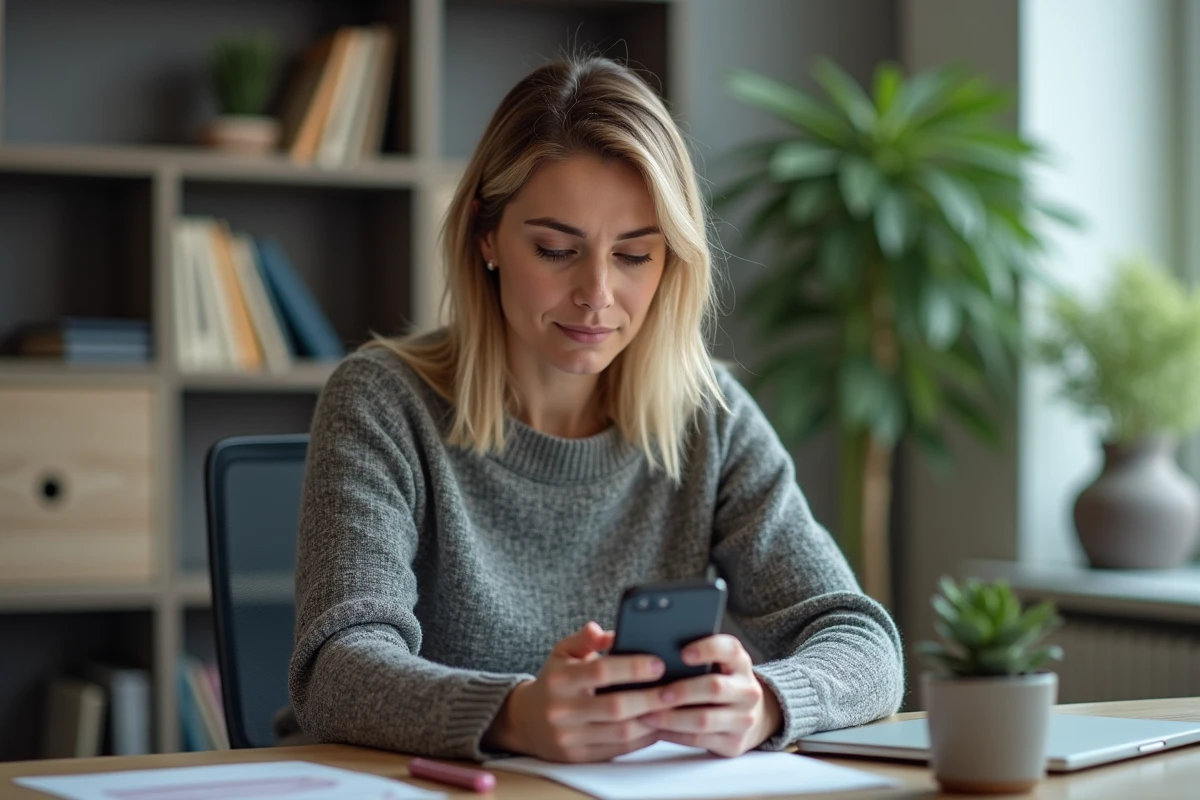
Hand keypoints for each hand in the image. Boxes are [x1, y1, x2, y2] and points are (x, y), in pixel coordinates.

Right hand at [485, 622, 677, 761]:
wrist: (525, 720)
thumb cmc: (554, 680)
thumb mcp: (563, 652)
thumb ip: (586, 639)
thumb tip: (609, 631)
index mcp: (560, 679)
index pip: (600, 671)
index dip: (632, 668)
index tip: (659, 664)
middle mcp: (562, 710)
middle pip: (615, 707)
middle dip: (651, 698)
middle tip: (677, 689)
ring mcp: (570, 737)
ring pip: (620, 733)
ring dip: (652, 721)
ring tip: (674, 707)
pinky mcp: (579, 757)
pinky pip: (618, 749)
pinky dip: (643, 738)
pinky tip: (659, 724)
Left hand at [639, 634, 782, 756]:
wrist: (751, 716)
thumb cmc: (720, 682)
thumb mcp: (718, 665)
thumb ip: (696, 658)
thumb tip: (654, 658)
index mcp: (740, 663)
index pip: (729, 649)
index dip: (707, 649)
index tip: (683, 653)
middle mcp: (747, 690)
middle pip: (715, 688)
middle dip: (682, 691)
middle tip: (657, 693)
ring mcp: (743, 719)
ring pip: (704, 720)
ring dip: (671, 718)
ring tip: (647, 715)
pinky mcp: (733, 743)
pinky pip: (698, 740)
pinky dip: (674, 734)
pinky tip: (657, 729)